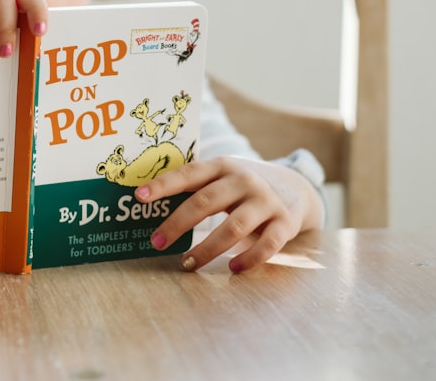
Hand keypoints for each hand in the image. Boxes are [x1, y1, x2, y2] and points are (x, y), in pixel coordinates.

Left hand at [135, 156, 323, 272]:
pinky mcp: (285, 222)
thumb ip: (196, 187)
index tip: (139, 196)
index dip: (164, 184)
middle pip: (206, 202)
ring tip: (187, 264)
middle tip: (156, 242)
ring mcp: (266, 201)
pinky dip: (249, 259)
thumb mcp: (223, 177)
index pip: (189, 173)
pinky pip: (267, 245)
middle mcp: (244, 180)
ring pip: (233, 227)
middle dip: (177, 224)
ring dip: (207, 249)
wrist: (295, 187)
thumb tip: (150, 206)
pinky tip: (232, 269)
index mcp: (223, 166)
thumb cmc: (243, 187)